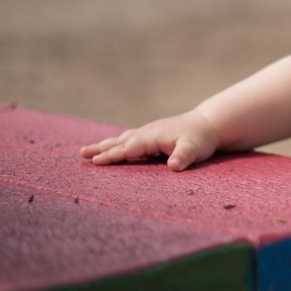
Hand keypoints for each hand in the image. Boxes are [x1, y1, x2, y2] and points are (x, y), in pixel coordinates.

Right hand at [79, 110, 221, 171]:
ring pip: (123, 139)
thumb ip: (183, 157)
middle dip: (101, 148)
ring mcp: (149, 133)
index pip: (129, 148)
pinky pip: (130, 140)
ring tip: (87, 151)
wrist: (209, 124)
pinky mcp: (153, 135)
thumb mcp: (194, 149)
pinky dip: (118, 143)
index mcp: (153, 136)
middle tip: (81, 154)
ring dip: (106, 145)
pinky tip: (113, 147)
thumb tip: (173, 166)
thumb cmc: (201, 138)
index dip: (113, 155)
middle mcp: (148, 133)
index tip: (96, 162)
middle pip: (120, 141)